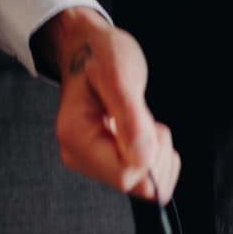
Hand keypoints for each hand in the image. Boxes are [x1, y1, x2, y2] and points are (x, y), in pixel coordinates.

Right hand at [36, 7, 179, 202]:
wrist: (88, 49)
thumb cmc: (101, 56)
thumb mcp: (119, 74)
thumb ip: (130, 116)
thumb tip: (143, 159)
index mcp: (77, 138)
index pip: (126, 177)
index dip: (149, 155)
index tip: (147, 122)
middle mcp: (80, 157)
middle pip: (136, 184)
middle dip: (154, 152)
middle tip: (143, 117)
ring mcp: (93, 163)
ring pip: (144, 184)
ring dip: (155, 152)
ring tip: (139, 119)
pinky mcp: (108, 163)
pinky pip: (146, 178)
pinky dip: (155, 155)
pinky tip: (142, 130)